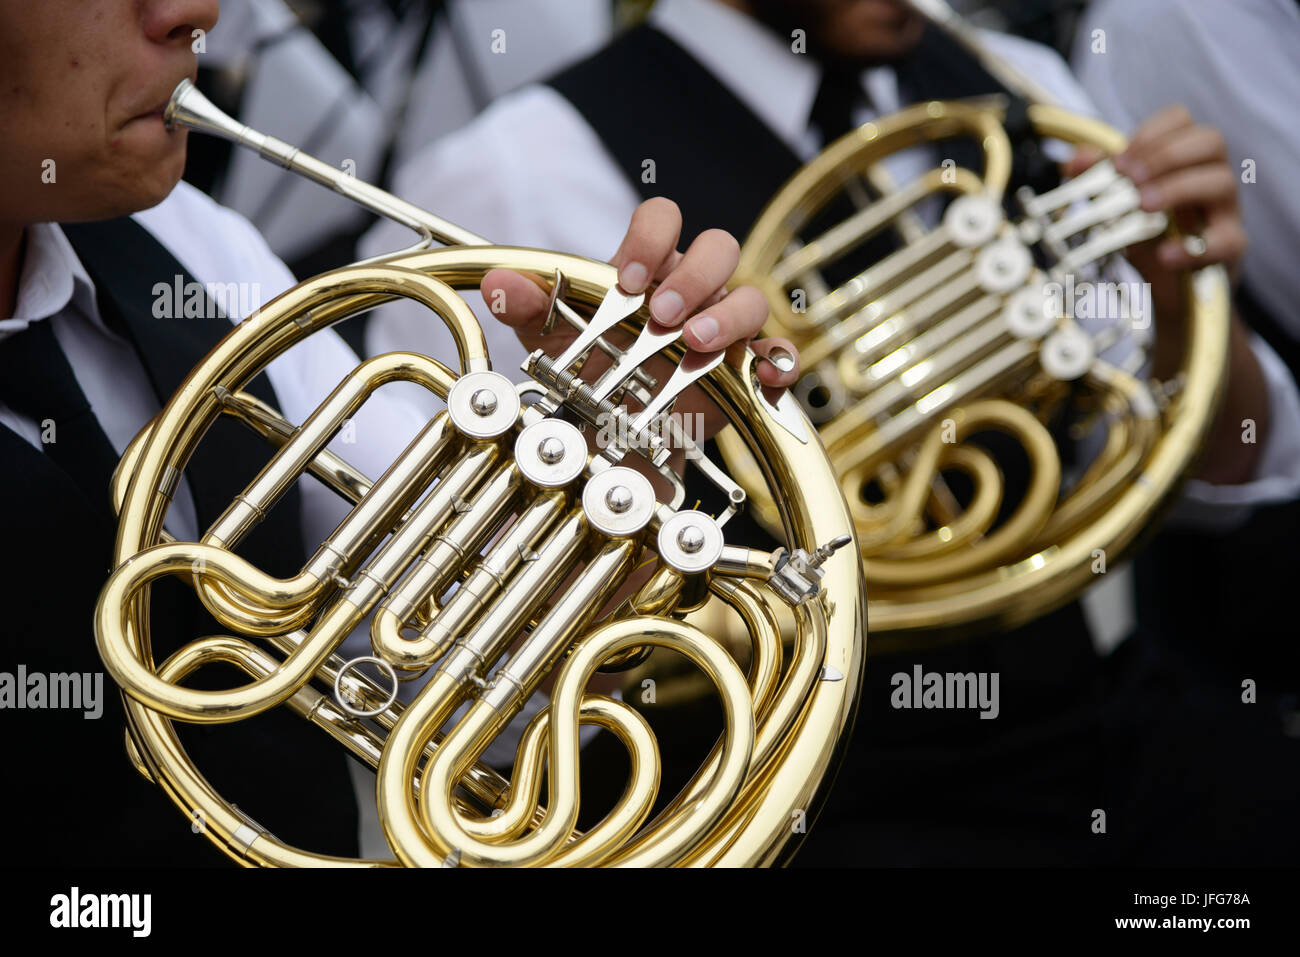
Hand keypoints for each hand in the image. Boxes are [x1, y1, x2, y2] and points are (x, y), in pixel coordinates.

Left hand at [478, 197, 800, 443]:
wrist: (614, 435)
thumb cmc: (590, 370)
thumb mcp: (550, 340)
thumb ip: (527, 308)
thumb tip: (498, 284)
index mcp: (651, 266)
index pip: (662, 218)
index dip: (651, 239)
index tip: (626, 280)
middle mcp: (695, 288)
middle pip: (718, 248)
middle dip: (695, 275)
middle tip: (663, 314)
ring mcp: (726, 326)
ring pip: (752, 298)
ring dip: (728, 317)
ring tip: (695, 342)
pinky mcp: (747, 370)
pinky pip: (779, 355)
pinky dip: (778, 361)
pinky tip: (765, 374)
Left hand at [1066, 106, 1245, 367]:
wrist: (1172, 290)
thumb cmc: (1150, 239)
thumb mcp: (1120, 208)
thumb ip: (1098, 180)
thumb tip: (1072, 161)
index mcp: (1184, 160)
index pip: (1182, 121)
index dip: (1150, 133)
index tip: (1119, 159)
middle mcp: (1210, 178)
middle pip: (1210, 142)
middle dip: (1164, 156)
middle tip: (1130, 179)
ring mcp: (1225, 212)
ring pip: (1221, 182)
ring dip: (1177, 188)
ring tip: (1143, 205)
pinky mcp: (1231, 248)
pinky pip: (1226, 241)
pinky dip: (1194, 247)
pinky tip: (1165, 253)